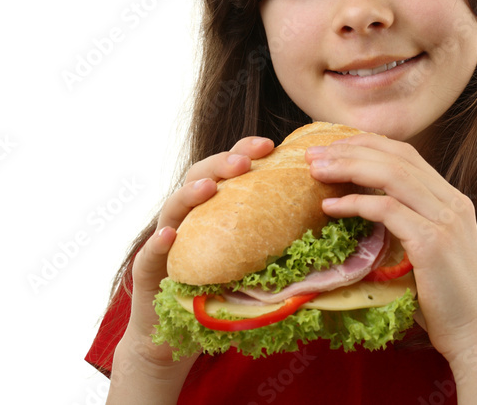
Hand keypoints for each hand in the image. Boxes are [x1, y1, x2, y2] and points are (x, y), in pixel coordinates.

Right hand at [119, 136, 275, 369]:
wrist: (172, 332)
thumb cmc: (217, 291)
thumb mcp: (250, 262)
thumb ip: (275, 245)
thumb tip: (328, 238)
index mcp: (214, 206)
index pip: (229, 170)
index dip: (245, 151)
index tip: (270, 145)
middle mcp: (188, 215)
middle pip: (200, 176)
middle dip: (221, 164)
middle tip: (243, 162)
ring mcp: (165, 238)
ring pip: (173, 206)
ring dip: (190, 193)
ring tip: (208, 188)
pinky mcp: (148, 268)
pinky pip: (151, 252)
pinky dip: (159, 242)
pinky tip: (169, 236)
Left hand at [306, 134, 476, 366]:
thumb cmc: (450, 302)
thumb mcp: (432, 252)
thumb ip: (410, 227)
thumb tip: (367, 215)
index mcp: (453, 200)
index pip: (407, 155)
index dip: (368, 144)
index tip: (334, 148)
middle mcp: (453, 203)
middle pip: (396, 157)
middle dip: (351, 149)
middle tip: (313, 154)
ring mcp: (445, 220)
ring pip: (391, 175)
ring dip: (348, 168)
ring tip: (315, 171)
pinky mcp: (432, 243)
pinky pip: (386, 210)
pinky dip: (354, 204)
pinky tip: (330, 208)